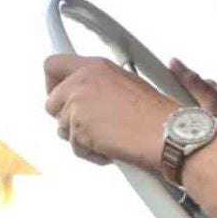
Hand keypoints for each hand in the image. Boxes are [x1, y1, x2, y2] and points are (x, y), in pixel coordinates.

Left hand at [44, 54, 175, 169]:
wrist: (167, 132)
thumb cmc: (156, 114)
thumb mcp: (127, 84)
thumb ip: (100, 86)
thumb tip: (88, 98)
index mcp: (96, 66)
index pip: (53, 65)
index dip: (52, 83)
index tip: (57, 92)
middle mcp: (82, 80)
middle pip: (50, 101)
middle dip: (65, 117)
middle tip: (86, 126)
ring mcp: (77, 103)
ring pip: (61, 127)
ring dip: (80, 136)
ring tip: (107, 138)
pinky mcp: (77, 126)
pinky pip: (74, 146)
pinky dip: (90, 152)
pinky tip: (110, 148)